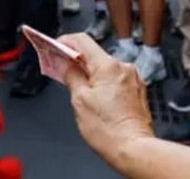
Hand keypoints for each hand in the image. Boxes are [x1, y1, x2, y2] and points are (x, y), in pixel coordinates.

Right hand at [58, 33, 153, 167]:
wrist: (134, 150)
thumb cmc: (109, 131)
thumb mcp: (79, 100)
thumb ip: (70, 75)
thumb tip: (62, 63)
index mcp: (108, 66)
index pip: (81, 40)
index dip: (63, 42)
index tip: (53, 48)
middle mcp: (123, 68)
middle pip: (93, 54)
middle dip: (74, 60)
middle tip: (59, 69)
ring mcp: (132, 79)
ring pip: (103, 67)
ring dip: (88, 72)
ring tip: (75, 87)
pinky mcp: (136, 91)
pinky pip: (114, 78)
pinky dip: (101, 81)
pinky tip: (93, 95)